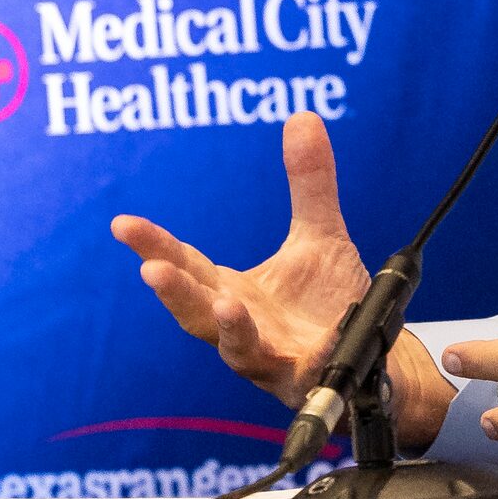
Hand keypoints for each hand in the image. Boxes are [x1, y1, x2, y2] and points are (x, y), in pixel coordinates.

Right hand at [114, 111, 454, 450]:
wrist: (375, 362)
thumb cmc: (329, 306)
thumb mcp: (318, 236)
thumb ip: (309, 183)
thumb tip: (303, 117)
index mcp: (232, 293)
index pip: (185, 265)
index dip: (153, 245)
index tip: (121, 224)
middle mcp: (242, 330)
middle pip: (196, 312)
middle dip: (174, 292)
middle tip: (151, 269)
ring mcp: (273, 360)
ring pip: (240, 350)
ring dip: (232, 329)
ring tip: (228, 306)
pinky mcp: (311, 381)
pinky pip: (312, 369)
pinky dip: (321, 349)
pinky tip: (329, 332)